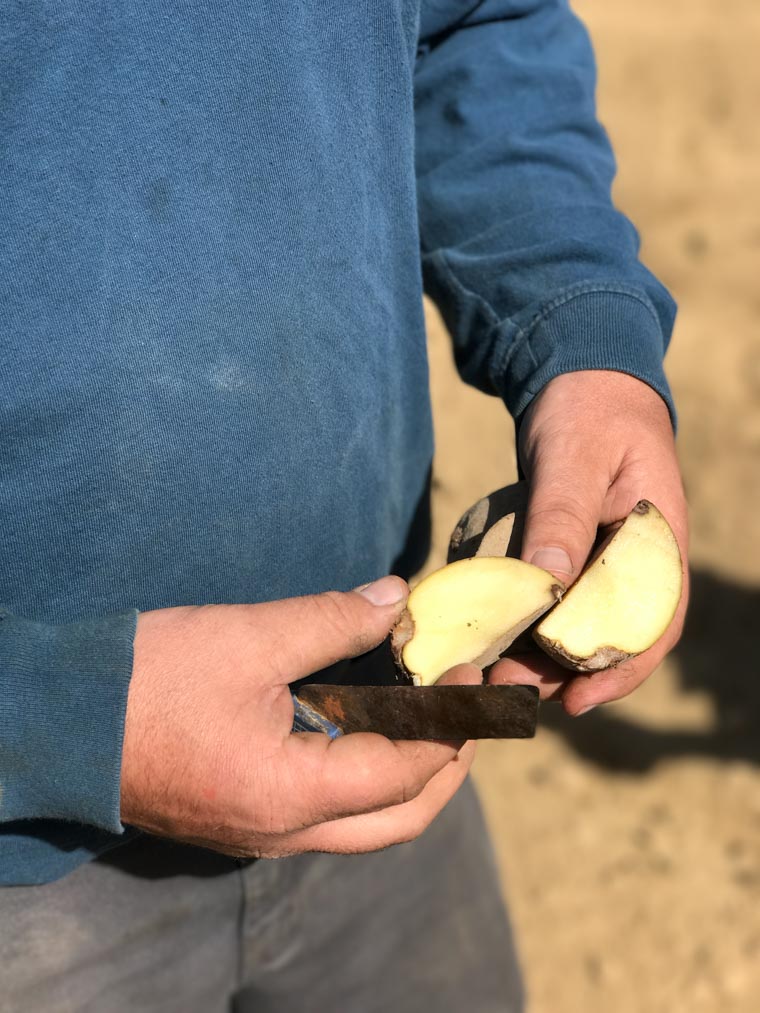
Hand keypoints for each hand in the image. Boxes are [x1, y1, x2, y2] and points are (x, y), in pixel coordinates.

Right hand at [120, 576, 476, 857]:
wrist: (60, 723)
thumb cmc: (148, 680)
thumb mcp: (249, 638)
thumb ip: (332, 619)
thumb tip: (399, 599)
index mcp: (291, 796)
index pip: (408, 771)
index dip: (454, 722)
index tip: (474, 670)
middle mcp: (285, 833)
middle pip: (401, 818)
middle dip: (450, 765)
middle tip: (472, 708)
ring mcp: (264, 832)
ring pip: (367, 821)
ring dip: (411, 772)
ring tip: (433, 711)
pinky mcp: (246, 816)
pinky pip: (329, 809)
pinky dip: (366, 771)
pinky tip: (370, 720)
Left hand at [490, 370, 688, 714]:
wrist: (579, 379)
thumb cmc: (587, 412)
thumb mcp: (575, 458)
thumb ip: (563, 515)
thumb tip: (548, 584)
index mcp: (657, 543)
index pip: (652, 624)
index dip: (620, 670)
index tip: (578, 701)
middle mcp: (636, 562)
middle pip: (611, 636)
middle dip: (567, 672)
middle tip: (512, 688)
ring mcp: (604, 559)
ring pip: (582, 624)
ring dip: (546, 656)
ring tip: (500, 673)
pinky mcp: (574, 553)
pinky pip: (560, 601)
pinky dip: (535, 626)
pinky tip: (503, 640)